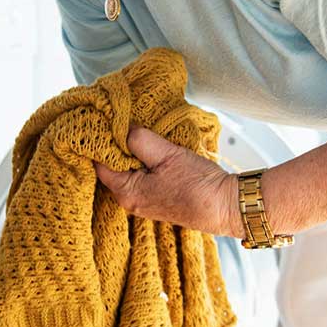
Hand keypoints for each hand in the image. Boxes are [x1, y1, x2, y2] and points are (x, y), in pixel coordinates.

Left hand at [95, 126, 240, 236]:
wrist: (225, 206)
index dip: (101, 141)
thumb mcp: (166, 154)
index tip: (106, 122)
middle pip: (113, 166)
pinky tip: (154, 146)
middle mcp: (130, 200)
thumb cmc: (197, 185)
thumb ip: (139, 140)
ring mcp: (144, 200)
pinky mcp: (158, 197)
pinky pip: (143, 175)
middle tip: (124, 121)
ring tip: (140, 130)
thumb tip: (123, 128)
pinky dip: (145, 160)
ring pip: (129, 169)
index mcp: (126, 192)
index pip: (100, 163)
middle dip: (117, 144)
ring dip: (133, 151)